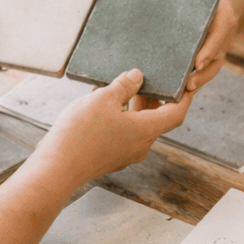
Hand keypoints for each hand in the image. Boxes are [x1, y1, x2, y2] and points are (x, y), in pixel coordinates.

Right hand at [34, 68, 192, 189]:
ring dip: (132, 107)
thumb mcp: (104, 98)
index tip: (185, 84)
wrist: (58, 167)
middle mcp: (140, 146)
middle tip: (143, 79)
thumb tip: (137, 76)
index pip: (176, 113)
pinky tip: (101, 106)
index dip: (184, 97)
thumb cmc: (81, 133)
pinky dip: (119, 118)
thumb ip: (124, 85)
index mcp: (146, 130)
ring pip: (137, 126)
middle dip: (152, 98)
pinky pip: (122, 134)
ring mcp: (125, 155)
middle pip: (156, 119)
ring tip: (117, 89)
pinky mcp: (111, 158)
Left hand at [114, 0, 243, 90]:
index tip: (198, 62)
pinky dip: (199, 80)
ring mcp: (220, 46)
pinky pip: (209, 70)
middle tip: (188, 85)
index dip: (211, 47)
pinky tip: (183, 91)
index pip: (221, 31)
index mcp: (223, 13)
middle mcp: (224, 33)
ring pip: (214, 67)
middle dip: (204, 72)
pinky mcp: (214, 54)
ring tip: (185, 91)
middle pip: (217, 55)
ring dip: (202, 80)